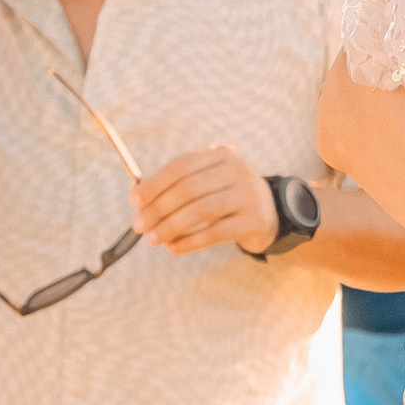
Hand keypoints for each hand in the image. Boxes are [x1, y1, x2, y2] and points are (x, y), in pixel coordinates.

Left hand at [134, 146, 280, 255]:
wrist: (269, 214)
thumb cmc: (226, 197)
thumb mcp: (207, 182)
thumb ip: (175, 186)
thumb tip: (136, 195)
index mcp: (222, 155)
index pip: (181, 166)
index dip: (154, 184)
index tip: (134, 202)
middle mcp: (238, 170)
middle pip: (188, 188)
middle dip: (158, 208)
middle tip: (139, 226)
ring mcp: (249, 195)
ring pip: (201, 210)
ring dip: (170, 226)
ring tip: (153, 240)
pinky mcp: (254, 220)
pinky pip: (215, 233)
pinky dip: (189, 242)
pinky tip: (173, 249)